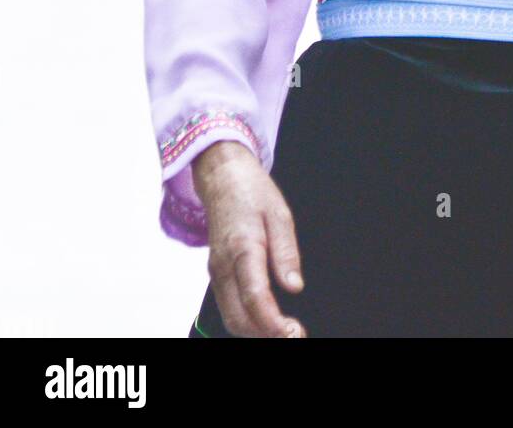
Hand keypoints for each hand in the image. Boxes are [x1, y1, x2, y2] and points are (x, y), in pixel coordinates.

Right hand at [193, 140, 306, 337]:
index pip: (254, 296)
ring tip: (285, 331)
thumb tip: (294, 287)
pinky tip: (267, 320)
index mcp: (242, 247)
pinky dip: (246, 321)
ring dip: (255, 331)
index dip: (273, 322)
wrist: (222, 177)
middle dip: (265, 334)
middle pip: (238, 317)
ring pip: (230, 317)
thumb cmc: (252, 192)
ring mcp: (216, 271)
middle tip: (295, 335)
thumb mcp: (280, 213)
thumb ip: (286, 252)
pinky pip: (228, 307)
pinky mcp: (216, 273)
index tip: (293, 332)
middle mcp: (223, 266)